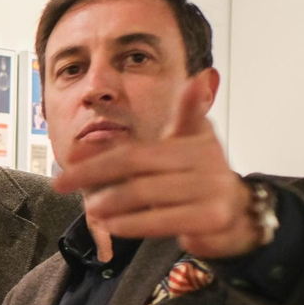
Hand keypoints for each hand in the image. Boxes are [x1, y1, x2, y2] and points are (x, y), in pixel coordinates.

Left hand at [55, 83, 260, 259]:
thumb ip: (186, 114)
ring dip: (111, 205)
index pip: (135, 151)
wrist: (240, 213)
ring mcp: (210, 192)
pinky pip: (162, 222)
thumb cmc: (203, 176)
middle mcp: (204, 163)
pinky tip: (112, 226)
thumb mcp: (194, 141)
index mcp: (194, 142)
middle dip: (93, 178)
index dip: (97, 158)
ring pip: (146, 196)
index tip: (66, 163)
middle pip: (135, 171)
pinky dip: (133, 224)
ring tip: (91, 209)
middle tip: (62, 185)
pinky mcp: (211, 218)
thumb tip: (198, 78)